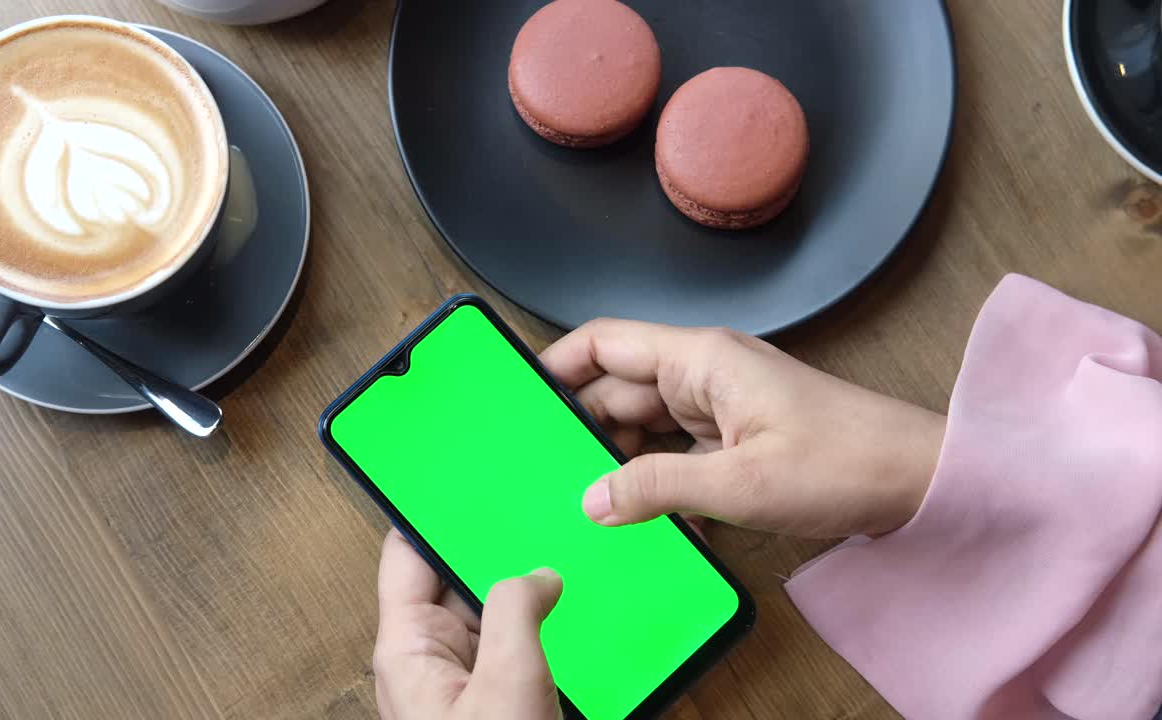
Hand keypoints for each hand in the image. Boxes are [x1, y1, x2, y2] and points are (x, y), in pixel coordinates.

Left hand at [373, 529, 563, 719]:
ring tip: (550, 575)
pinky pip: (506, 643)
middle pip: (452, 579)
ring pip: (484, 611)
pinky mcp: (489, 694)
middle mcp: (427, 657)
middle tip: (528, 526)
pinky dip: (530, 627)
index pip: (407, 555)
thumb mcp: (507, 681)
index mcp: (409, 647)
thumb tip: (537, 578)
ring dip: (515, 594)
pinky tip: (557, 619)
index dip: (431, 516)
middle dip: (487, 553)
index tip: (463, 489)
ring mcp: (458, 676)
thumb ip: (515, 613)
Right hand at [540, 319, 945, 537]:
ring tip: (583, 497)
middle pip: (615, 390)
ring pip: (641, 424)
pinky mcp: (734, 437)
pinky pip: (672, 451)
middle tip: (542, 469)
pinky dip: (652, 477)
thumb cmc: (846, 462)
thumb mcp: (740, 484)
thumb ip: (657, 487)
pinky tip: (640, 512)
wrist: (920, 481)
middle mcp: (703, 373)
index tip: (517, 398)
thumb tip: (592, 498)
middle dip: (579, 427)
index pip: (603, 343)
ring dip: (616, 459)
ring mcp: (719, 405)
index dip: (554, 365)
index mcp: (699, 359)